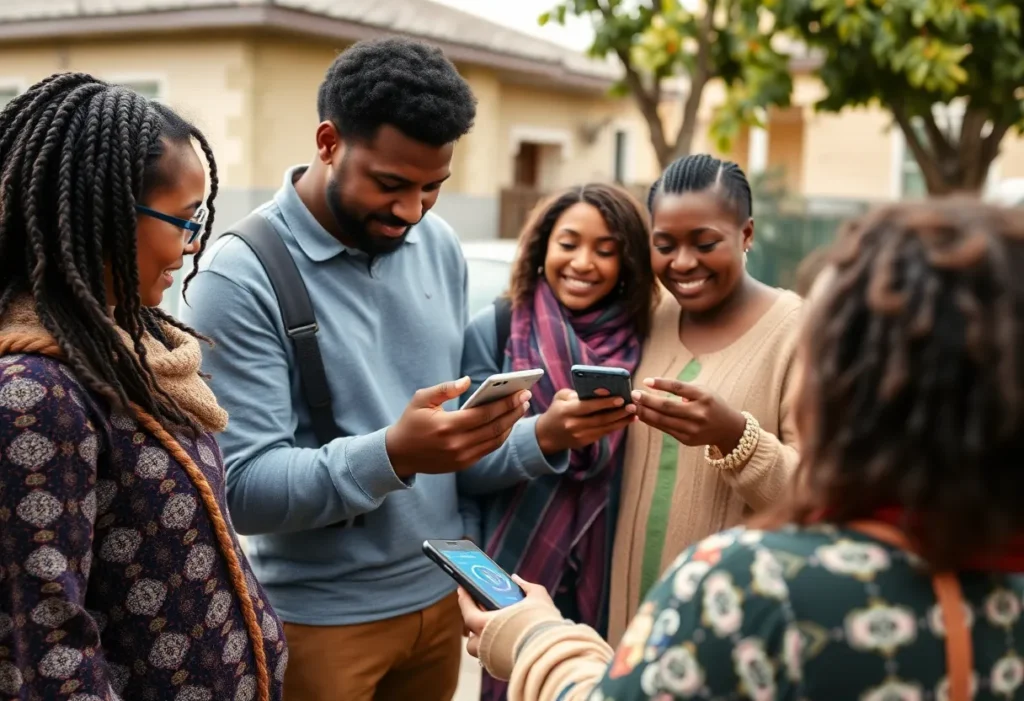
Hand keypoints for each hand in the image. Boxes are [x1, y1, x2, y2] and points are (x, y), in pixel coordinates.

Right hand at [386, 377, 529, 478]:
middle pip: (494, 427)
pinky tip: (507, 423)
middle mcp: (457, 444)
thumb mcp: (421, 399)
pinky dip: (501, 436)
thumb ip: (445, 388)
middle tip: (526, 398)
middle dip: (514, 411)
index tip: (521, 392)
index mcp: (447, 426)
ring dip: (511, 424)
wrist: (398, 455)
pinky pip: (488, 449)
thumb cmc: (411, 422)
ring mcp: (461, 457)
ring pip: (495, 440)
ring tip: (521, 409)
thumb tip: (468, 381)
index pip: (484, 414)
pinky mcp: (463, 464)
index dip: (506, 403)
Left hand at [458, 575, 555, 657]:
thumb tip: (515, 578)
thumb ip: (524, 586)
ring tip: (493, 628)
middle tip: (481, 609)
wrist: (555, 654)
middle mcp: (484, 645)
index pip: (467, 612)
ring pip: (479, 650)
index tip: (462, 588)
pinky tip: (506, 640)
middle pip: (471, 633)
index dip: (464, 598)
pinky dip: (495, 648)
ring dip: (483, 638)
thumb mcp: (537, 596)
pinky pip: (492, 658)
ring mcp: (492, 660)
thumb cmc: (543, 623)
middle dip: (474, 621)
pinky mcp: (502, 671)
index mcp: (486, 625)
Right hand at [535, 389, 636, 453]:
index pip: (588, 406)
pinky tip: (626, 420)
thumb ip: (577, 393)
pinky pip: (604, 433)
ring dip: (621, 421)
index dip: (605, 402)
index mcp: (567, 411)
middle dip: (619, 412)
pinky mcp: (585, 442)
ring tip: (634, 413)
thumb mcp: (561, 398)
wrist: (547, 436)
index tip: (620, 398)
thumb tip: (600, 390)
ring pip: (605, 428)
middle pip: (600, 419)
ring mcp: (580, 435)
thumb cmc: (557, 411)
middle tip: (633, 405)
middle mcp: (574, 425)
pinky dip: (616, 426)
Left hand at [632, 377, 746, 450]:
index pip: (678, 388)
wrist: (728, 429)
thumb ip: (682, 388)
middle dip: (647, 400)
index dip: (661, 384)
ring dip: (644, 413)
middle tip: (633, 394)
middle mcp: (699, 413)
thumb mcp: (703, 391)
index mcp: (704, 397)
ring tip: (632, 406)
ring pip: (663, 420)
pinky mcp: (687, 440)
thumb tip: (652, 388)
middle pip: (667, 406)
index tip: (645, 381)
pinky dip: (651, 422)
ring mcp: (693, 429)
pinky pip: (665, 429)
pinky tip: (642, 415)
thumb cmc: (710, 404)